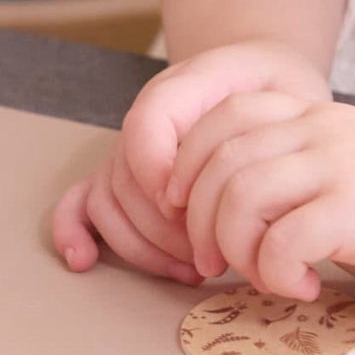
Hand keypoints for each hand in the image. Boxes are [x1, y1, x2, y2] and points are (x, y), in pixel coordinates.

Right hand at [51, 40, 329, 277]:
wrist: (261, 84)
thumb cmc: (273, 92)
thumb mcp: (282, 87)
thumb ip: (251, 124)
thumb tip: (213, 188)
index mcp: (175, 92)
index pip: (144, 129)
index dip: (158, 174)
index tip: (187, 207)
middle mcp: (143, 126)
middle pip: (128, 183)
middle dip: (166, 231)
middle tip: (212, 257)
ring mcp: (128, 155)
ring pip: (109, 205)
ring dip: (143, 247)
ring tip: (191, 270)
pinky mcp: (121, 180)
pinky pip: (81, 203)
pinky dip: (72, 230)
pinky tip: (83, 258)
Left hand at [172, 93, 354, 327]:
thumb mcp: (332, 179)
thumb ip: (278, 174)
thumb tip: (200, 204)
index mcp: (317, 114)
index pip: (226, 113)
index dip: (188, 163)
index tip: (187, 212)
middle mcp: (328, 128)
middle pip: (222, 160)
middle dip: (201, 222)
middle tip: (215, 265)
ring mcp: (346, 165)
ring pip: (242, 196)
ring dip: (236, 250)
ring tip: (264, 277)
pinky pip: (282, 240)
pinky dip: (276, 274)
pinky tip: (303, 288)